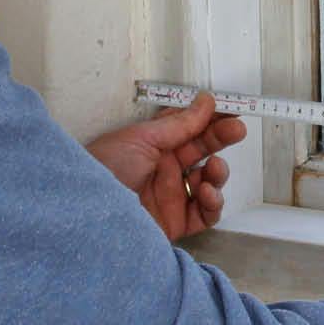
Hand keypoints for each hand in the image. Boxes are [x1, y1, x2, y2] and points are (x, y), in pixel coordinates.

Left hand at [86, 92, 245, 241]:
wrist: (86, 215)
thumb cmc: (103, 169)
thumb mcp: (141, 138)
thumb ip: (179, 124)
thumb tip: (206, 101)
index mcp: (152, 146)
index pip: (188, 128)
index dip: (210, 118)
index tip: (230, 108)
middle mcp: (162, 170)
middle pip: (201, 151)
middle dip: (221, 139)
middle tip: (237, 129)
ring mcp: (170, 197)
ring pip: (208, 182)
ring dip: (218, 172)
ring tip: (214, 168)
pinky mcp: (175, 223)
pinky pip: (205, 214)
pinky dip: (213, 202)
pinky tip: (207, 193)